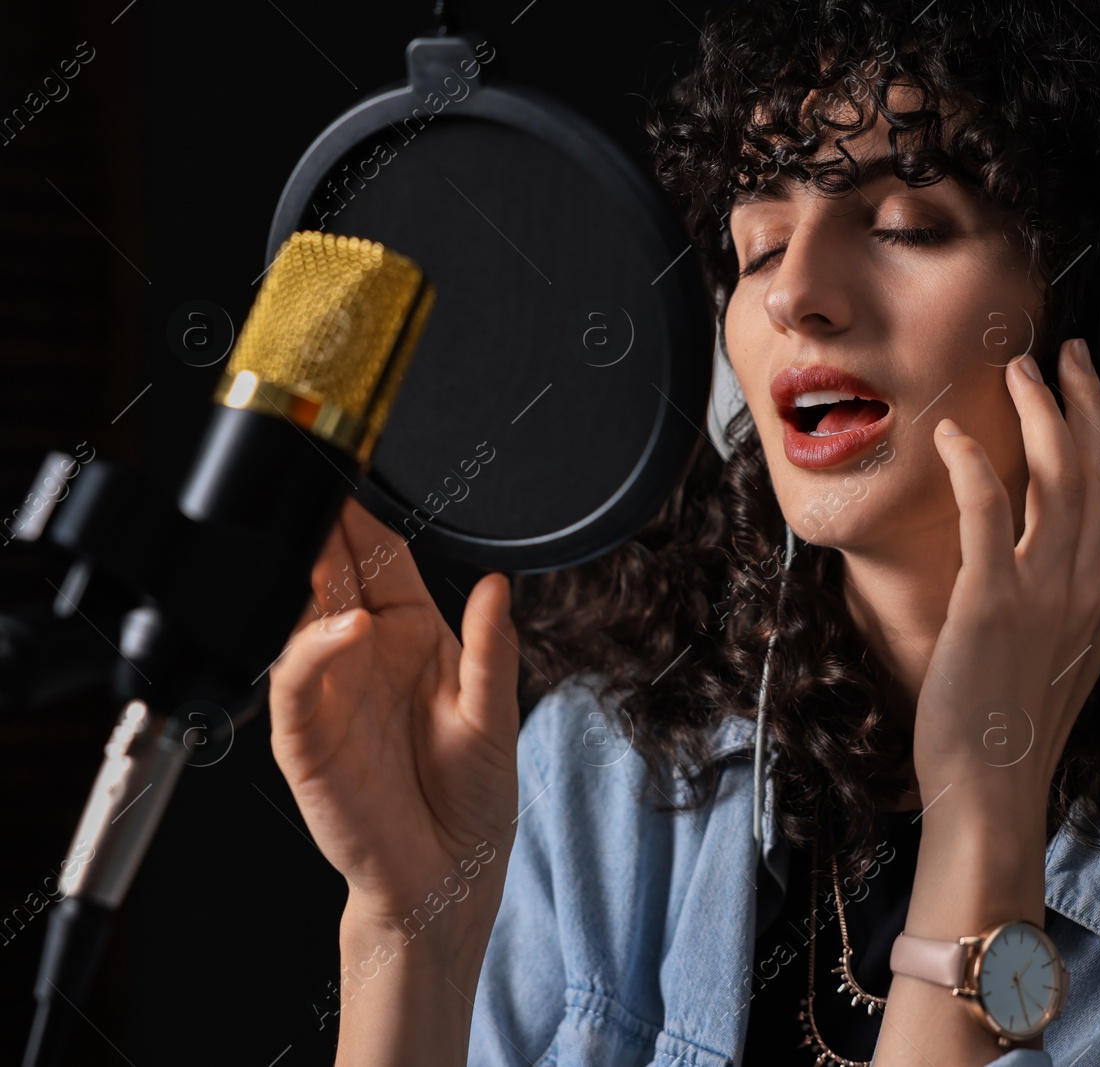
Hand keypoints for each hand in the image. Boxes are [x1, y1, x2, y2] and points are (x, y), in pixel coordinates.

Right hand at [267, 498, 522, 945]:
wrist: (448, 875)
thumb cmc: (473, 797)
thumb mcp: (496, 714)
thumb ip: (494, 649)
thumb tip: (498, 585)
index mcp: (411, 638)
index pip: (382, 564)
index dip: (368, 523)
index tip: (358, 478)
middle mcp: (364, 657)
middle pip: (336, 579)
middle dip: (327, 534)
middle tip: (323, 485)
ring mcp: (331, 694)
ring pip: (305, 621)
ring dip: (313, 580)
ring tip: (326, 540)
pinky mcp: (307, 738)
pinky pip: (298, 683)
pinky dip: (315, 651)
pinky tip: (344, 629)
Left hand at [915, 337, 1099, 820]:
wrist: (992, 794)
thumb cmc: (1014, 731)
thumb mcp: (1061, 659)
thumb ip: (1061, 602)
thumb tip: (1039, 559)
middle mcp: (1089, 590)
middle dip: (1090, 402)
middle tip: (1070, 354)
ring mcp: (1045, 594)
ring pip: (1058, 478)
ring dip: (1039, 414)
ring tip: (1019, 372)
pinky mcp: (992, 602)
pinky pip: (988, 514)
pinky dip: (974, 467)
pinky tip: (955, 437)